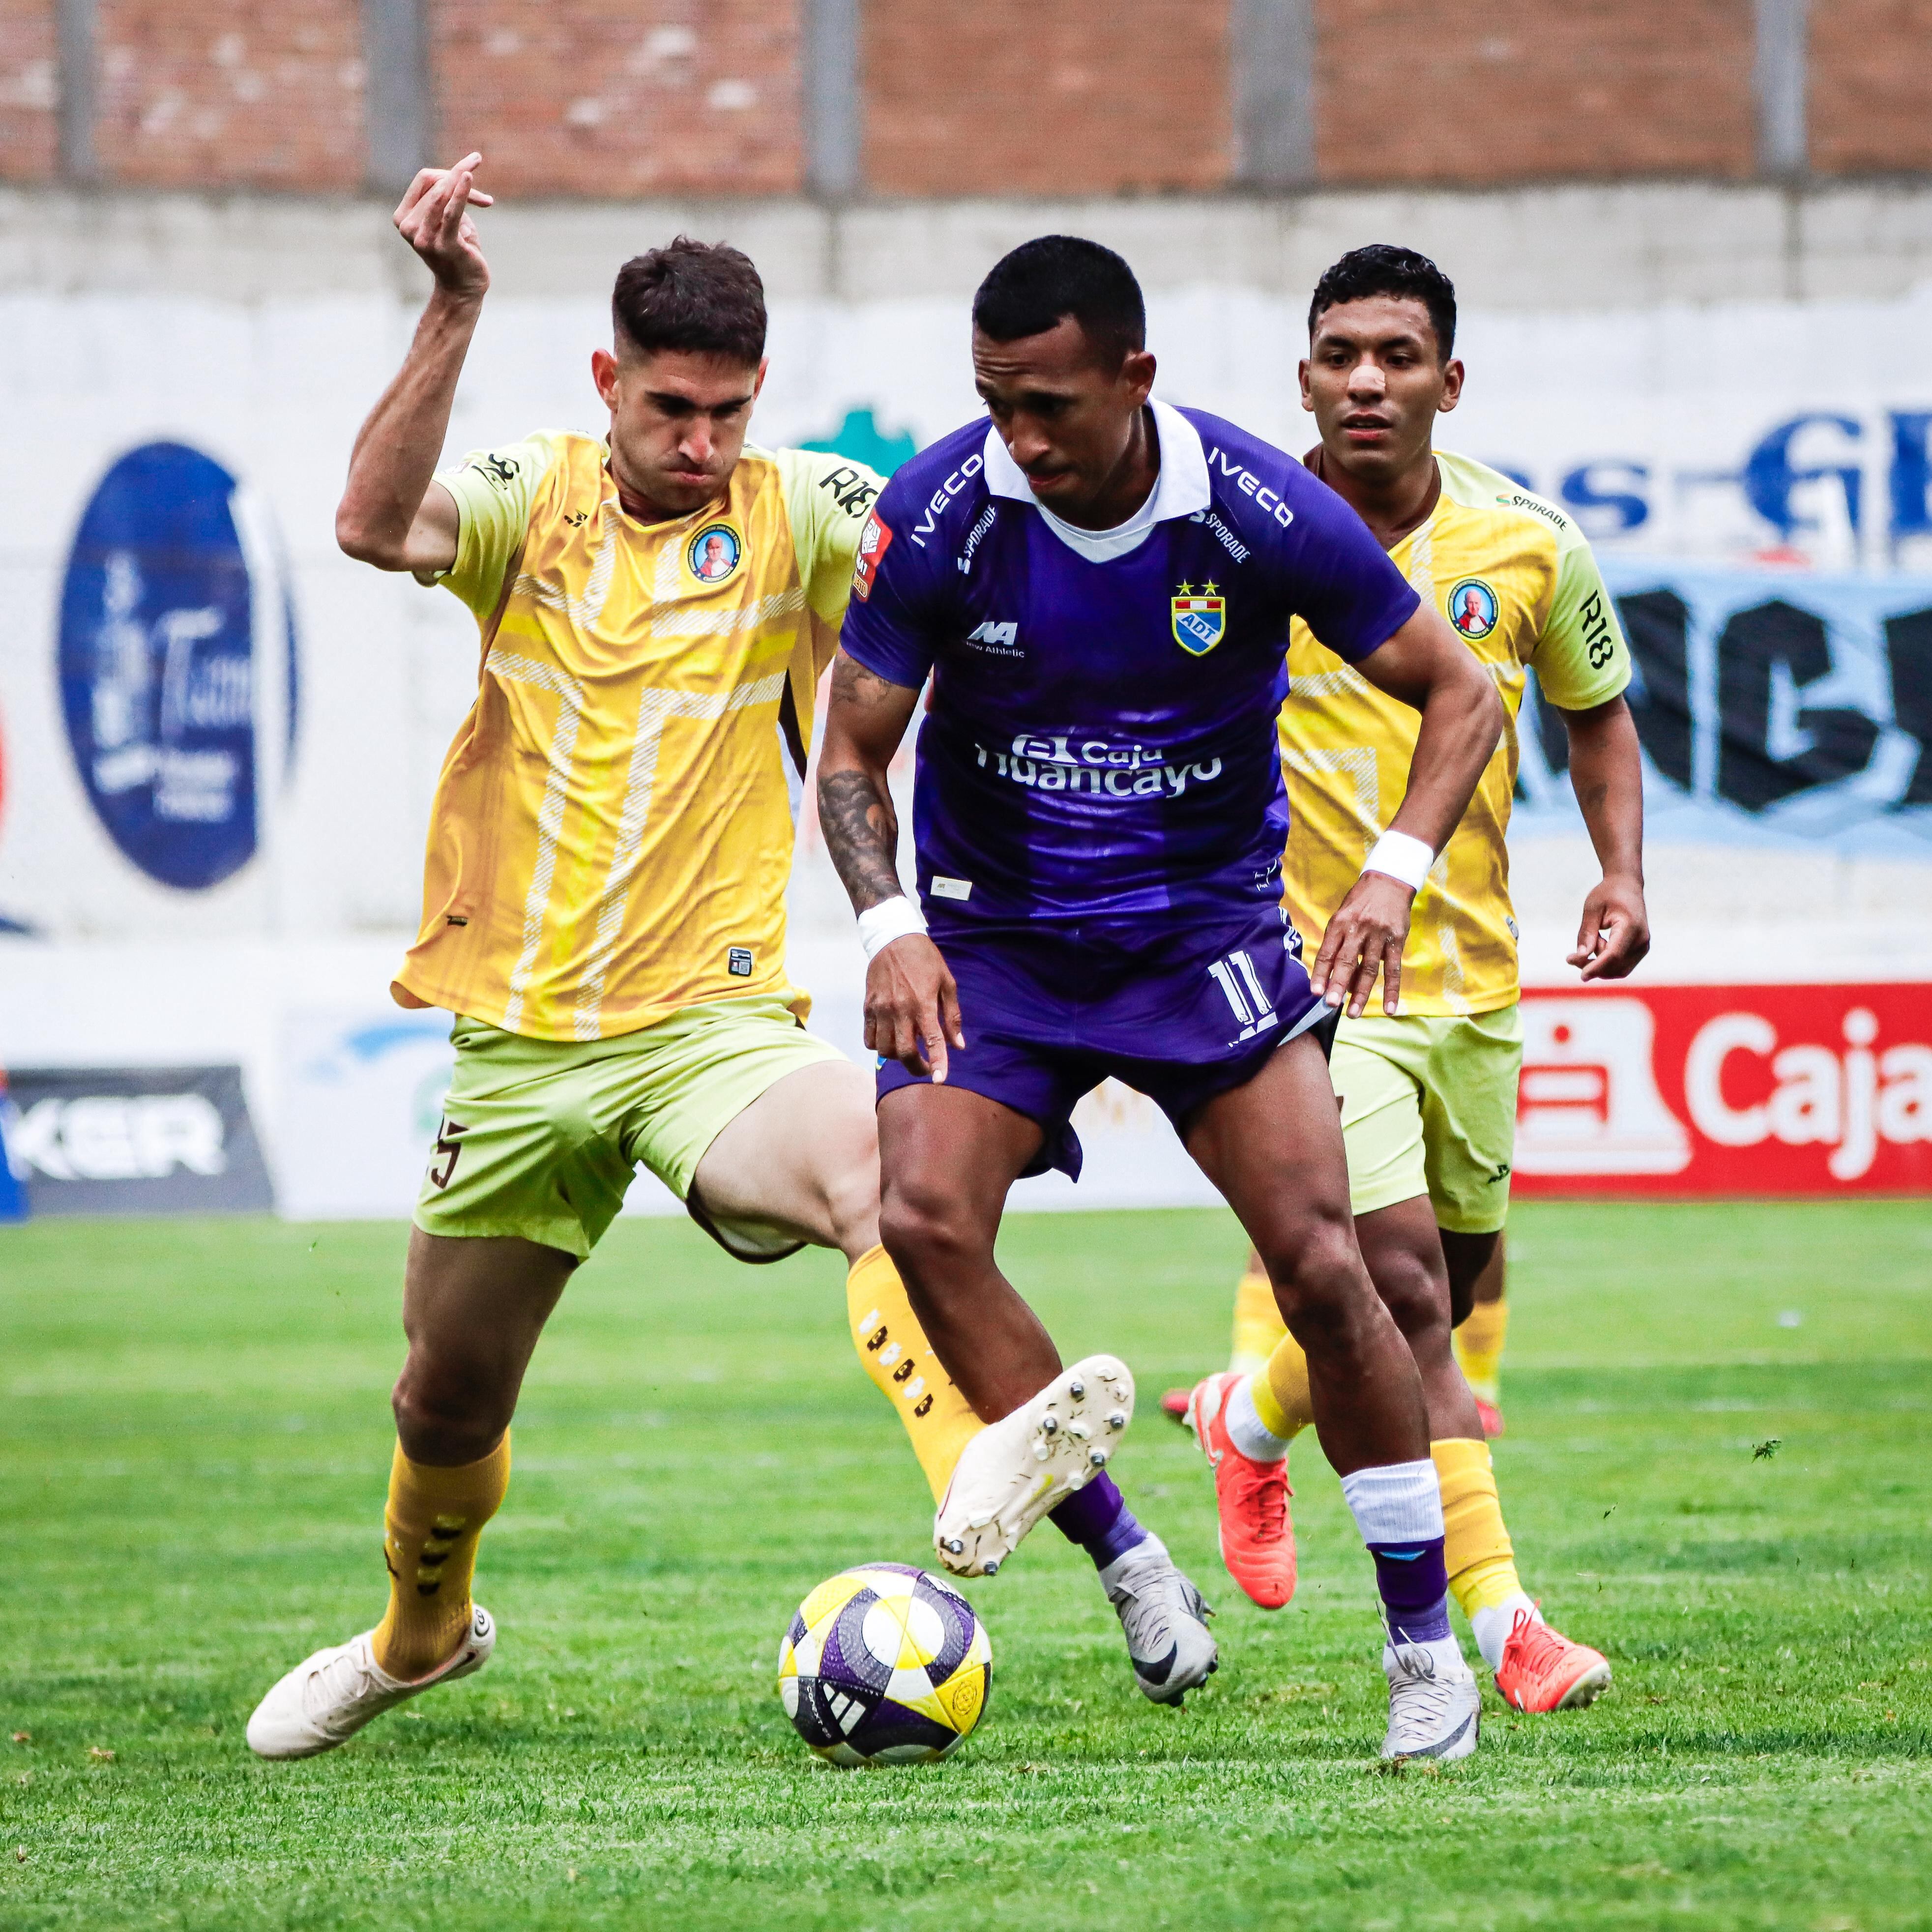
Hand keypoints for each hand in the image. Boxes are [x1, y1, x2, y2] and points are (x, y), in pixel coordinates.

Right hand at [394, 152, 492, 296]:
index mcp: (403, 217)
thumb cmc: (459, 252)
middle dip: (461, 183)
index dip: (449, 174)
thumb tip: (461, 174)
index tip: (471, 178)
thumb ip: (447, 198)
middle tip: (485, 200)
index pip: (425, 179)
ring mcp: (423, 236)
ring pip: (443, 194)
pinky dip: (461, 191)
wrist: (464, 290)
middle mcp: (408, 226)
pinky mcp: (443, 244)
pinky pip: (452, 210)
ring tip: (485, 200)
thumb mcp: (449, 220)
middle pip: (436, 184)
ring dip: (466, 189)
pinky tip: (468, 176)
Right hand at [864, 935, 965, 1081]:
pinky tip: (890, 1040)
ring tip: (908, 1050)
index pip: (932, 1041)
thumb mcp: (947, 982)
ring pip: (885, 1049)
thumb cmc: (925, 959)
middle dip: (916, 1067)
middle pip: (904, 1052)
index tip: (939, 1080)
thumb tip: (958, 1045)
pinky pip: (869, 1038)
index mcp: (923, 1003)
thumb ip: (952, 1015)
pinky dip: (879, 1046)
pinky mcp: (867, 1007)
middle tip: (925, 1069)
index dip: (937, 1063)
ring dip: (898, 1057)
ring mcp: (880, 1009)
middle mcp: (899, 1009)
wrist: (892, 938)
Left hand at [1311, 871, 1414, 1017]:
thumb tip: (1337, 979)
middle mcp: (1358, 930)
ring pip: (1369, 969)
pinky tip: (1388, 1008)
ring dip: (1361, 993)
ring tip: (1353, 1013)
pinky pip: (1394, 970)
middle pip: (1347, 962)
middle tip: (1331, 1005)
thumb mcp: (1342, 916)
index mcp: (1339, 924)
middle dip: (1338, 985)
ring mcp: (1379, 936)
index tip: (1315, 993)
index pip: (1327, 953)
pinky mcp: (1397, 941)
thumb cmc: (1360, 903)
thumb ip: (1338, 944)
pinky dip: (1391, 991)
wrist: (1389, 882)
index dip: (1321, 973)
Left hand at [1569, 873, 1649, 979]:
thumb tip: (1580, 957)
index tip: (1581, 975)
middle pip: (1616, 965)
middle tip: (1572, 956)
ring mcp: (1643, 946)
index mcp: (1630, 926)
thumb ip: (1586, 933)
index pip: (1613, 954)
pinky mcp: (1640, 950)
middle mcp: (1641, 939)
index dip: (1597, 967)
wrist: (1627, 886)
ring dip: (1600, 965)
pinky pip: (1622, 966)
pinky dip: (1607, 962)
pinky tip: (1600, 944)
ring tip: (1594, 940)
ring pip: (1619, 970)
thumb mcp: (1592, 909)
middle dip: (1593, 967)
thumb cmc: (1608, 894)